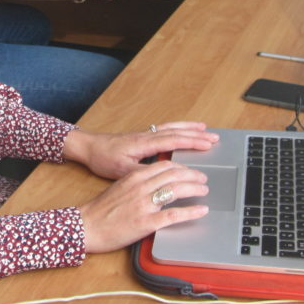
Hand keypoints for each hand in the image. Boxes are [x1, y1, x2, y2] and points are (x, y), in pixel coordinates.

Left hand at [63, 122, 218, 179]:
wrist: (89, 147)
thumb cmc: (104, 159)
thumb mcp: (123, 171)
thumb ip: (143, 172)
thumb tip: (162, 175)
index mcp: (145, 143)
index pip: (174, 141)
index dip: (192, 142)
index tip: (208, 144)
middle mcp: (147, 135)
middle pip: (177, 132)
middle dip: (197, 134)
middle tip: (215, 137)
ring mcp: (145, 134)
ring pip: (171, 128)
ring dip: (189, 128)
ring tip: (205, 129)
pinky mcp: (141, 136)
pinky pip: (165, 129)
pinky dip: (177, 128)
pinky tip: (182, 131)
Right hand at [78, 160, 210, 252]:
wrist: (87, 225)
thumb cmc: (101, 209)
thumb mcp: (119, 187)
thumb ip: (137, 182)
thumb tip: (155, 182)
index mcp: (134, 177)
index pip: (165, 166)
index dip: (182, 167)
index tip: (190, 170)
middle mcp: (141, 187)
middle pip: (174, 175)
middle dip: (193, 176)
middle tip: (203, 179)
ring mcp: (144, 204)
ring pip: (177, 190)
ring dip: (195, 189)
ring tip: (204, 190)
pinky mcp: (146, 222)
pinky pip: (174, 214)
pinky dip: (191, 211)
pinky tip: (201, 211)